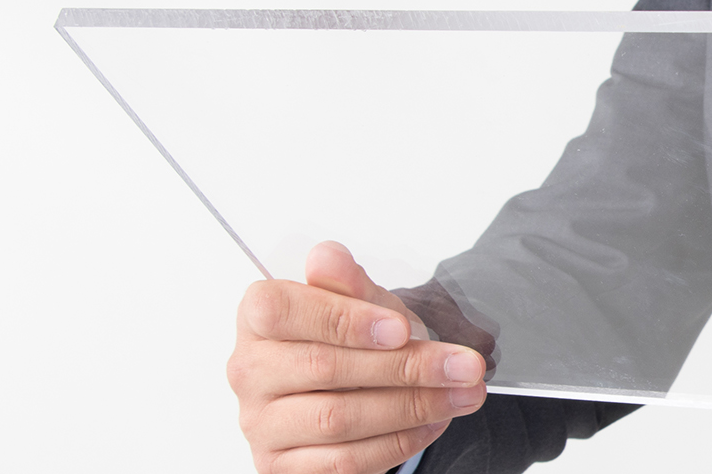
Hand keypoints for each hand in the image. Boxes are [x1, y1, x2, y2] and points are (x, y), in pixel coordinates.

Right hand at [229, 241, 488, 473]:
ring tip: (461, 395)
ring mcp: (261, 424)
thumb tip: (328, 259)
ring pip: (337, 419)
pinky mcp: (283, 466)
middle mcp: (249, 371)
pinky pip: (343, 461)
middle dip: (404, 367)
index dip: (344, 320)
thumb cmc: (356, 338)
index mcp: (258, 317)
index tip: (401, 329)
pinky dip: (397, 442)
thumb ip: (348, 282)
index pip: (282, 311)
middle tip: (462, 366)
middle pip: (322, 368)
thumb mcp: (363, 300)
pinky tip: (432, 423)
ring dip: (412, 407)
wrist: (361, 384)